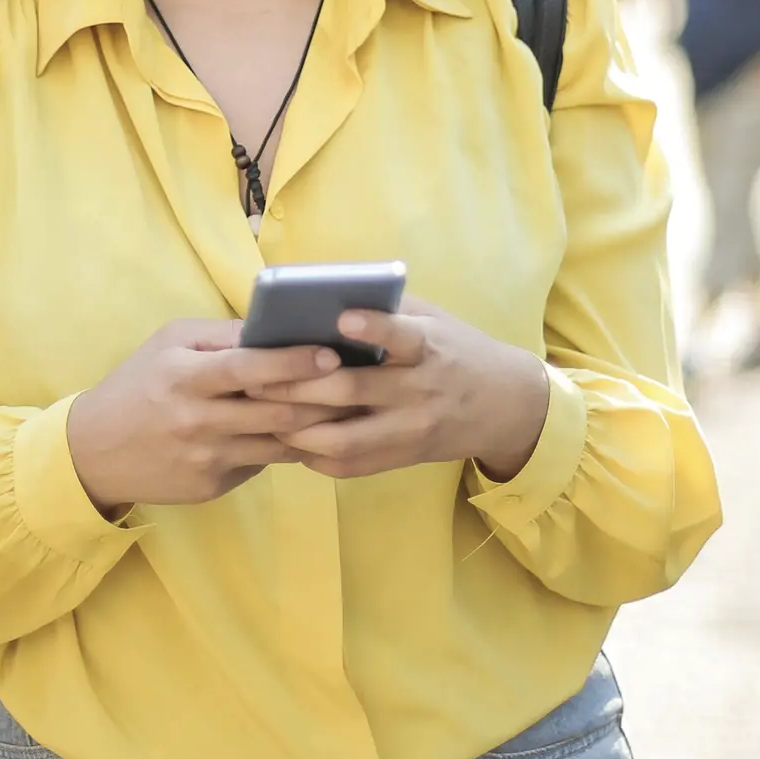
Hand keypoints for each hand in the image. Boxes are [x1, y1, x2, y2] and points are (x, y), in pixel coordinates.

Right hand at [66, 320, 347, 516]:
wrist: (95, 451)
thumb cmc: (139, 384)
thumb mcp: (169, 343)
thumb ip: (221, 336)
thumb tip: (274, 328)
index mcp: (187, 377)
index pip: (249, 369)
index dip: (293, 363)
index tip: (330, 355)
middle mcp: (199, 421)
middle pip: (275, 411)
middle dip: (321, 399)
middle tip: (356, 384)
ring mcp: (207, 459)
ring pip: (277, 443)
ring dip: (313, 427)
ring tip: (344, 409)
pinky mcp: (212, 487)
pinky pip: (259, 463)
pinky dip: (282, 447)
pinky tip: (303, 433)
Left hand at [248, 296, 550, 482]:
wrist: (505, 406)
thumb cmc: (455, 349)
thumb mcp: (433, 319)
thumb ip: (387, 308)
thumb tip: (321, 291)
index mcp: (429, 347)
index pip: (403, 337)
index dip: (374, 328)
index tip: (341, 316)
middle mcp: (418, 391)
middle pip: (352, 391)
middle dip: (298, 385)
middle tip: (254, 375)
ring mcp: (409, 431)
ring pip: (344, 440)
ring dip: (297, 427)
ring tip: (262, 411)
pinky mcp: (401, 460)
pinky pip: (349, 467)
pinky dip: (313, 455)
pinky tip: (289, 437)